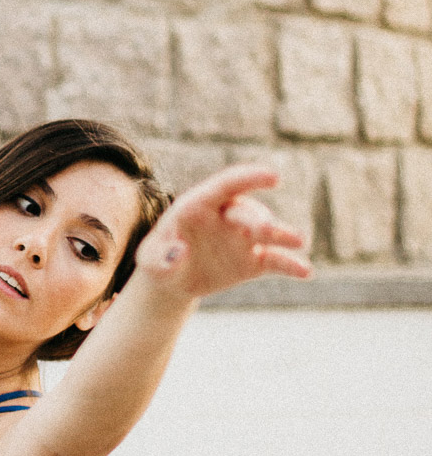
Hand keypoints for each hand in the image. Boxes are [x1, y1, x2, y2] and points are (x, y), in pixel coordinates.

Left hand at [135, 164, 311, 299]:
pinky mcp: (254, 260)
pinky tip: (306, 272)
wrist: (172, 279)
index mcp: (200, 204)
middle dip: (257, 220)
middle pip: (247, 212)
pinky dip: (290, 265)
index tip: (273, 176)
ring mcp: (243, 238)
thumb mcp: (150, 261)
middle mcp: (227, 216)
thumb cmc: (159, 260)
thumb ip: (160, 256)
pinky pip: (276, 260)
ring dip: (283, 235)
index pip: (227, 185)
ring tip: (298, 241)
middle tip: (264, 231)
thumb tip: (179, 253)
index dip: (250, 178)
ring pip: (268, 232)